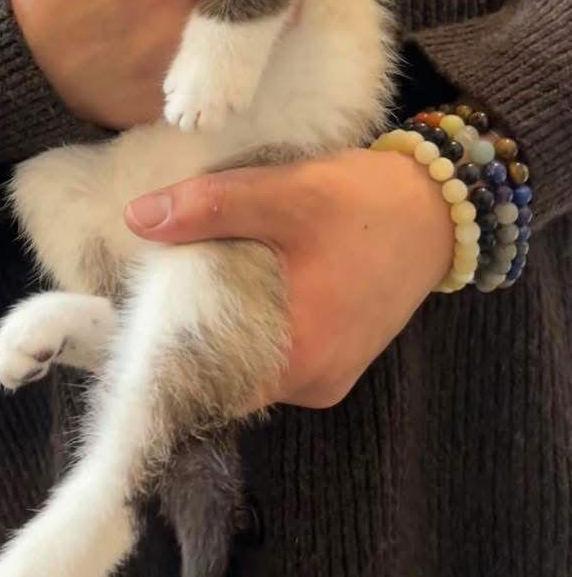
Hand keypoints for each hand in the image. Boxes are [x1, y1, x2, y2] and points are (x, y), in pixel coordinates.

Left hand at [124, 148, 454, 407]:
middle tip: (166, 283)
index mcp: (298, 357)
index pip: (207, 384)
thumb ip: (210, 207)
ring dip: (227, 327)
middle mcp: (313, 383)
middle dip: (193, 333)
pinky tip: (248, 284)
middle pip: (225, 375)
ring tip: (203, 277)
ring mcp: (329, 376)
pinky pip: (280, 355)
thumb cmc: (366, 203)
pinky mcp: (339, 361)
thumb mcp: (285, 192)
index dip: (167, 355)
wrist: (440, 210)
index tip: (140, 319)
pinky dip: (259, 325)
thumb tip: (137, 218)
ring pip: (252, 364)